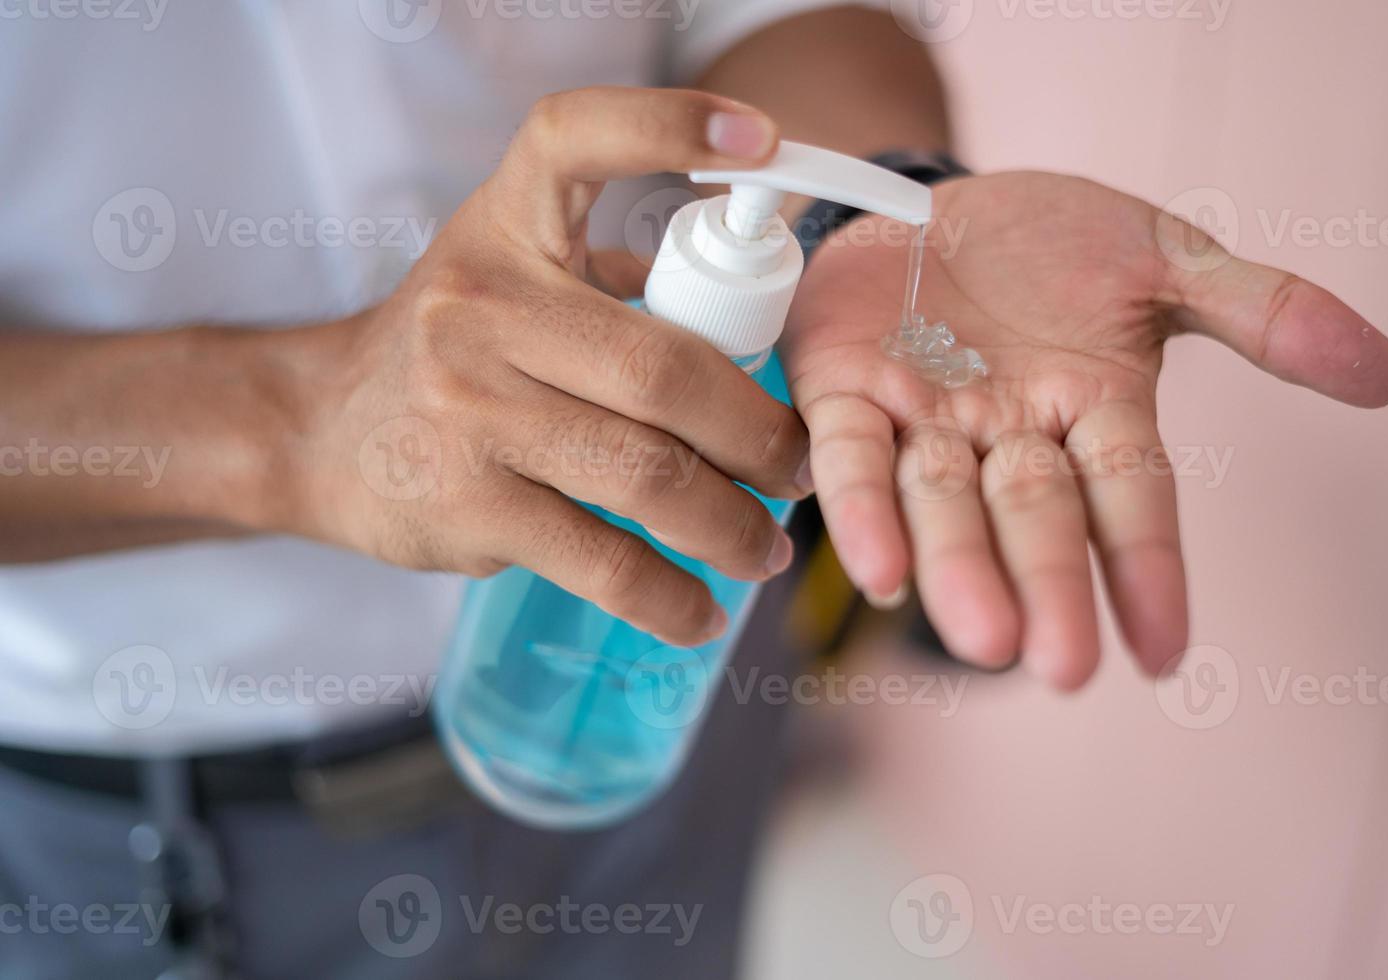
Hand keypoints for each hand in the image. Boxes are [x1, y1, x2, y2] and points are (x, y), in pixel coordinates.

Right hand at [293, 88, 809, 647]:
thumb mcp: (509, 275)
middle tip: (797, 472)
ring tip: (764, 551)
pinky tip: (701, 612)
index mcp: (506, 226)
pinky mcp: (462, 504)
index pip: (578, 139)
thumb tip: (758, 327)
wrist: (316, 430)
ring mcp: (466, 409)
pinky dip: (668, 597)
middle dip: (759, 436)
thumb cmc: (447, 349)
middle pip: (665, 371)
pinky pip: (601, 560)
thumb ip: (615, 283)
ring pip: (647, 475)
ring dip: (732, 528)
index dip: (670, 126)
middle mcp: (480, 306)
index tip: (762, 141)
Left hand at [784, 172, 1387, 687]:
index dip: (1146, 569)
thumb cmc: (1051, 244)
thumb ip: (1260, 309)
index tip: (1162, 654)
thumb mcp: (1163, 258)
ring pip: (938, 501)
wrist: (933, 200)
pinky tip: (875, 568)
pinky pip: (849, 456)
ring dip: (956, 567)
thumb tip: (1384, 375)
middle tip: (1056, 665)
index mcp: (1092, 409)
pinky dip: (859, 509)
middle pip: (1032, 517)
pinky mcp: (843, 389)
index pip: (1129, 498)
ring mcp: (922, 418)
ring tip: (978, 636)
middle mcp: (1006, 434)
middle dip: (1046, 586)